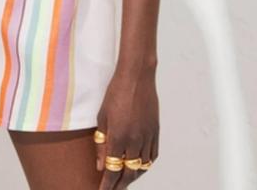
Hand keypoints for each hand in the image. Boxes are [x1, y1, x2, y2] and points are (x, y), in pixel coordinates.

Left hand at [94, 66, 158, 188]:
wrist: (137, 77)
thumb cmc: (116, 92)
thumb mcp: (102, 117)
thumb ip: (101, 142)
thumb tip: (101, 165)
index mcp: (118, 137)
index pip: (112, 169)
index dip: (107, 184)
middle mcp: (134, 141)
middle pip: (128, 172)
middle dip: (120, 184)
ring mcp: (147, 137)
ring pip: (142, 167)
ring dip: (133, 176)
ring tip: (125, 181)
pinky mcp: (156, 132)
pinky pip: (152, 156)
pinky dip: (146, 165)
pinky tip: (140, 167)